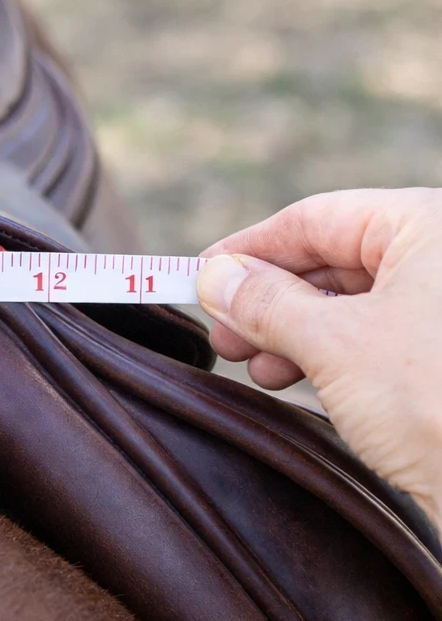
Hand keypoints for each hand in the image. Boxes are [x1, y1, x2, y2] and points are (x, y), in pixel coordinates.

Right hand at [196, 188, 441, 527]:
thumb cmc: (437, 402)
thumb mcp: (332, 343)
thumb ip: (264, 303)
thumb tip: (215, 278)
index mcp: (430, 226)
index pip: (317, 218)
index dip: (249, 248)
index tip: (202, 275)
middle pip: (331, 260)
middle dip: (267, 300)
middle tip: (222, 332)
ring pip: (350, 301)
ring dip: (290, 332)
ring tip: (252, 364)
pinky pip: (375, 334)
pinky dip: (326, 352)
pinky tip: (291, 377)